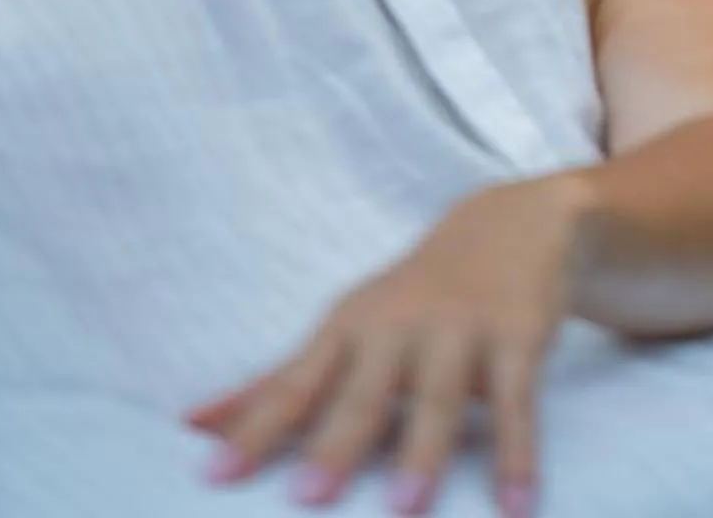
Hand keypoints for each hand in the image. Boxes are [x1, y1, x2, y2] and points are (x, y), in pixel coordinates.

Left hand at [186, 171, 590, 513]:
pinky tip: (517, 505)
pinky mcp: (516, 338)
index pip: (292, 388)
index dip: (253, 432)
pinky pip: (516, 401)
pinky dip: (519, 453)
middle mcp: (397, 328)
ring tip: (407, 508)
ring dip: (423, 451)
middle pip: (362, 393)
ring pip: (438, 396)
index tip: (215, 479)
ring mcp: (459, 331)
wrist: (509, 223)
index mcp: (348, 330)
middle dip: (337, 443)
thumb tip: (193, 423)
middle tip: (310, 499)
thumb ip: (275, 383)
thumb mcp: (344, 329)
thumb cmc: (409, 298)